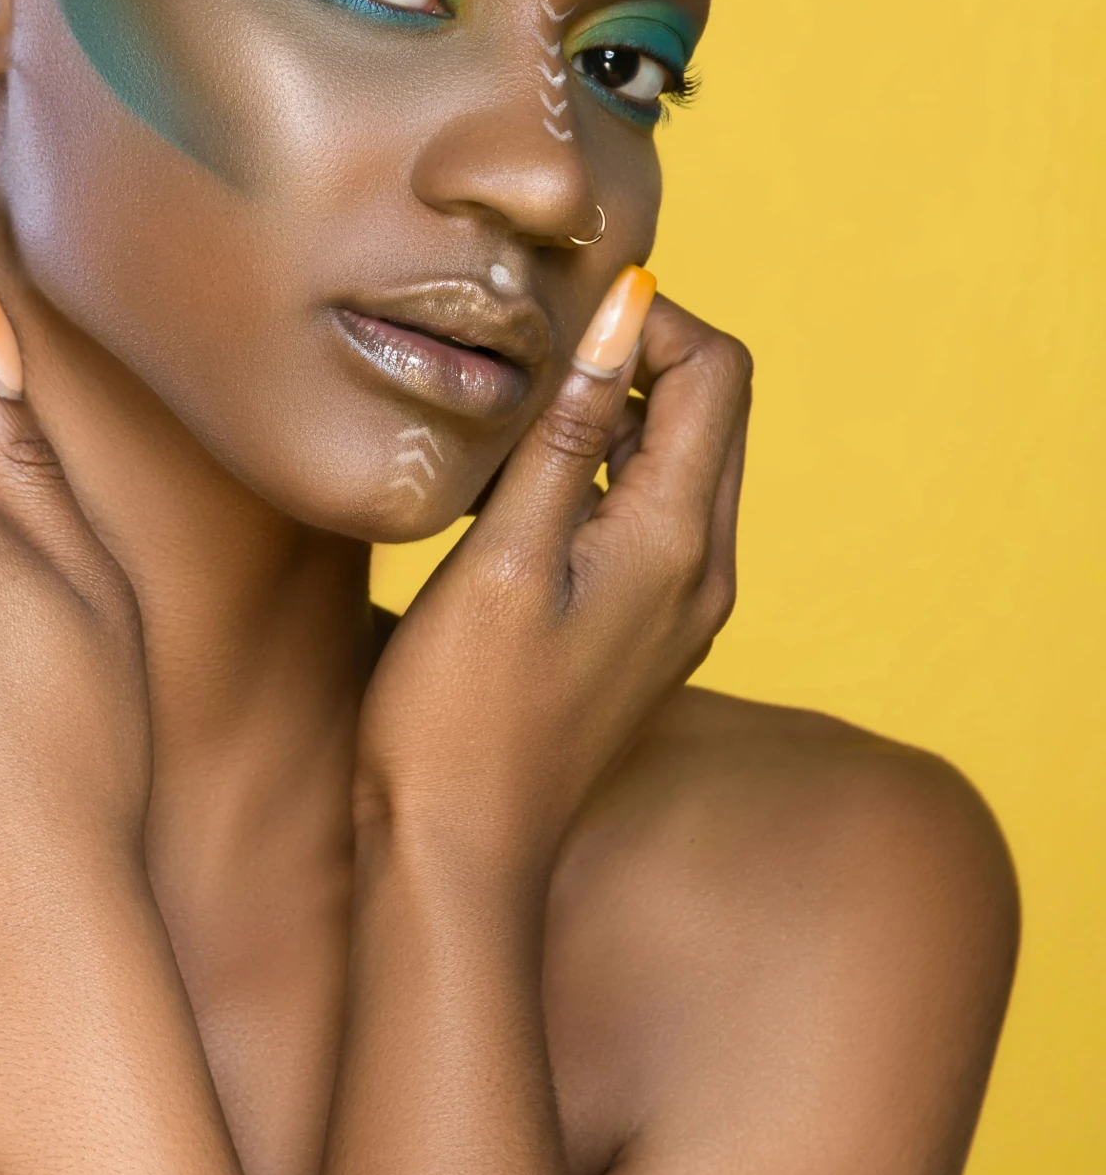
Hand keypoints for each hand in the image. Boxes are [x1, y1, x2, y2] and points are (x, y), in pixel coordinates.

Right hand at [357, 270, 751, 895]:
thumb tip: (619, 318)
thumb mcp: (504, 558)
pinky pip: (646, 514)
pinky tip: (512, 490)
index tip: (553, 324)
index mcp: (679, 544)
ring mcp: (681, 607)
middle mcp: (703, 571)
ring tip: (510, 422)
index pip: (718, 372)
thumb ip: (566, 436)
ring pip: (677, 460)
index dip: (647, 322)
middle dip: (632, 358)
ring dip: (609, 415)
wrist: (456, 856)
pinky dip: (596, 472)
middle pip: (711, 409)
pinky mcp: (643, 631)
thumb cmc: (460, 716)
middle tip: (527, 359)